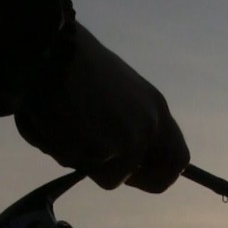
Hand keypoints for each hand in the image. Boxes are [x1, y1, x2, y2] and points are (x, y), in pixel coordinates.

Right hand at [14, 23, 189, 192]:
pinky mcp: (108, 150)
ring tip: (64, 125)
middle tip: (101, 166)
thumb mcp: (113, 95)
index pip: (178, 158)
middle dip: (129, 179)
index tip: (138, 175)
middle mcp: (151, 125)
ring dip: (87, 161)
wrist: (49, 48)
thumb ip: (122, 126)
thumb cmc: (69, 66)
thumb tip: (115, 159)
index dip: (159, 174)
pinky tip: (54, 121)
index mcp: (155, 107)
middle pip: (156, 179)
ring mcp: (132, 139)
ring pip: (110, 177)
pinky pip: (83, 167)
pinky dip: (65, 152)